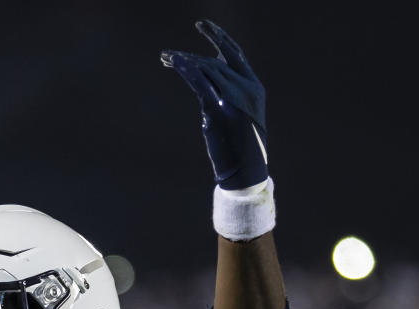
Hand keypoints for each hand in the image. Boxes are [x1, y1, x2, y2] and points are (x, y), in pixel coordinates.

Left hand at [162, 20, 267, 189]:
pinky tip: (175, 62)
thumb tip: (202, 89)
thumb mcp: (234, 117)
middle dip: (192, 51)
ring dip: (183, 61)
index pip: (236, 55)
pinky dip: (187, 70)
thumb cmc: (240, 148)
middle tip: (169, 50)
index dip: (219, 38)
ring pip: (207, 69)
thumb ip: (222, 98)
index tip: (203, 25)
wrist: (246, 171)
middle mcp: (247, 88)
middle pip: (216, 60)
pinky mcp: (219, 109)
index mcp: (254, 88)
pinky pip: (200, 84)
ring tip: (164, 58)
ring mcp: (234, 98)